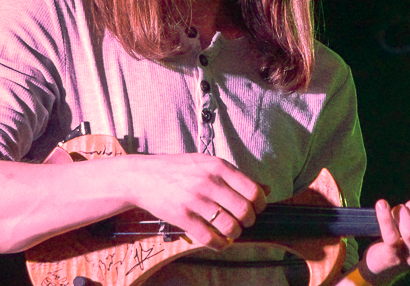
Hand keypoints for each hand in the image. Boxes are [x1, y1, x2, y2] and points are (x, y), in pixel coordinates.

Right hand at [120, 153, 267, 250]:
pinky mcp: (182, 217)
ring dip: (235, 234)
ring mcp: (195, 200)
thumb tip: (266, 189)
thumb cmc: (178, 169)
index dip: (260, 205)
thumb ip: (236, 176)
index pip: (253, 190)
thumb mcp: (208, 164)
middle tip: (243, 222)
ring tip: (230, 232)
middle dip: (249, 221)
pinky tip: (218, 241)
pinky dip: (219, 244)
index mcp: (219, 166)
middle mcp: (209, 182)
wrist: (143, 176)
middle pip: (245, 211)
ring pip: (230, 227)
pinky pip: (209, 238)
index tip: (256, 209)